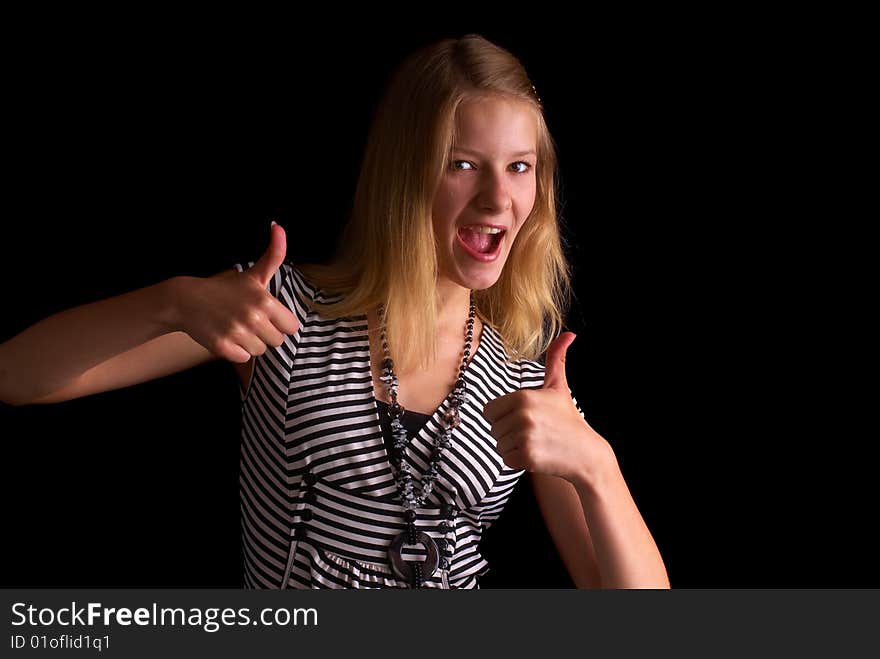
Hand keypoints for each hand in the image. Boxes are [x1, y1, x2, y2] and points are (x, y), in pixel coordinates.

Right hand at [176, 223, 299, 362]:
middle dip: (264, 334)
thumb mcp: (253, 274)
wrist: (187, 300)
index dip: (280, 323)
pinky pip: (243, 358)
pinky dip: (236, 351)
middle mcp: (253, 317)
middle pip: (276, 341)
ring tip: (236, 327)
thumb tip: (279, 225)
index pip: (291, 327)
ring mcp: (237, 333)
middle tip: (248, 321)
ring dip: (250, 343)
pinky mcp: (223, 347)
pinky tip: (227, 336)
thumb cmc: (225, 289)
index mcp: (265, 300)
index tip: (266, 316)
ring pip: (260, 351)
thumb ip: (274, 254)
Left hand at [482, 332, 610, 484]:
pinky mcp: (527, 457)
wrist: (586, 453)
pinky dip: (517, 461)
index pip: (489, 410)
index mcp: (523, 396)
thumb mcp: (559, 387)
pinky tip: (536, 455)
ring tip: (536, 442)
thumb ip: (556, 359)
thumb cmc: (568, 419)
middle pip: (493, 428)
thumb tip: (569, 333)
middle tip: (534, 432)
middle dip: (509, 432)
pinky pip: (505, 460)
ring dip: (513, 447)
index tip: (524, 417)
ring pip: (498, 444)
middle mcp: (522, 415)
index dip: (504, 416)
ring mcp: (524, 436)